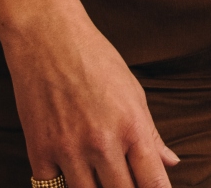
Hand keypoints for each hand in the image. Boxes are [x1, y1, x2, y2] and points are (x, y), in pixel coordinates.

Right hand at [2, 11, 180, 187]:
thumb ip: (151, 133)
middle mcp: (102, 143)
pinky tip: (70, 174)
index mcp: (132, 127)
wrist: (47, 37)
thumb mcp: (133, 91)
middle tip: (126, 182)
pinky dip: (62, 185)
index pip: (153, 182)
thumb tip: (171, 162)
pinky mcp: (39, 150)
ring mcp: (68, 149)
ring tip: (100, 179)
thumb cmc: (96, 59)